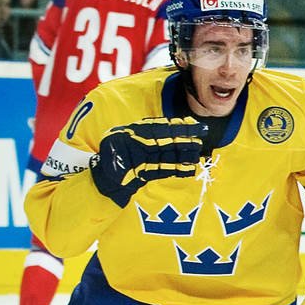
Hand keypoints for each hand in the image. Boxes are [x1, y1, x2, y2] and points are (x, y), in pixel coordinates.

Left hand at [90, 117, 205, 206]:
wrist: (102, 180)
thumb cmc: (106, 159)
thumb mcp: (110, 144)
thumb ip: (123, 141)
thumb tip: (136, 139)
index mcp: (136, 134)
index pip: (160, 128)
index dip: (176, 126)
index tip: (190, 123)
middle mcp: (144, 145)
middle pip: (168, 140)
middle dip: (184, 138)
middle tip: (201, 135)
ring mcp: (148, 159)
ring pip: (169, 155)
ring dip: (184, 153)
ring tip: (199, 152)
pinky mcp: (148, 173)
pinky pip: (165, 169)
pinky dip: (177, 169)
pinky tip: (190, 169)